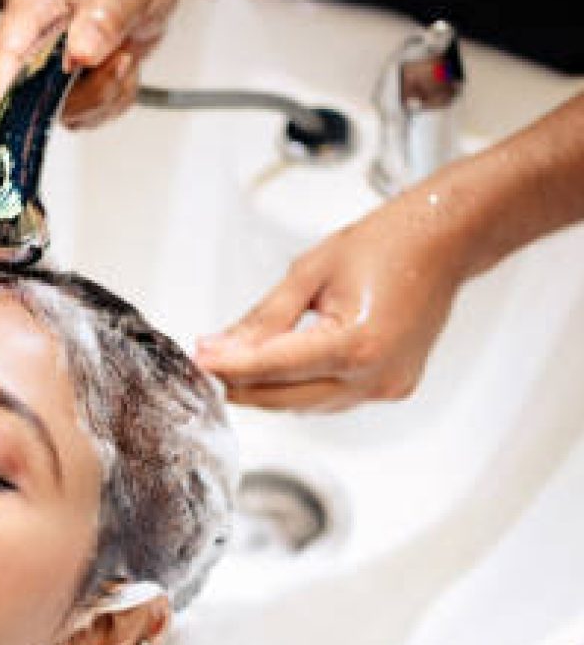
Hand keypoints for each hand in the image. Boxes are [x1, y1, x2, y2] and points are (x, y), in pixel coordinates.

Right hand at [0, 0, 180, 128]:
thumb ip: (106, 16)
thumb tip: (81, 53)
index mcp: (33, 2)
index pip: (5, 53)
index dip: (7, 91)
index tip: (24, 119)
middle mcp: (34, 38)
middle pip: (36, 94)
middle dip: (85, 93)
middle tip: (122, 60)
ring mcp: (49, 67)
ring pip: (66, 110)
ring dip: (105, 95)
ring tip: (126, 56)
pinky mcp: (67, 87)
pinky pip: (87, 114)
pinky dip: (114, 99)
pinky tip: (123, 68)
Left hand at [194, 191, 471, 411]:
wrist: (447, 240)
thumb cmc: (387, 243)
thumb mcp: (309, 272)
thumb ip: (261, 319)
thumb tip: (218, 347)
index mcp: (357, 345)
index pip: (274, 367)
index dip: (229, 366)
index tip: (198, 360)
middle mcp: (376, 377)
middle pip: (286, 398)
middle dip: (242, 384)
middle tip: (207, 364)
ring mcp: (387, 388)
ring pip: (306, 405)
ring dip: (268, 389)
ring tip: (235, 364)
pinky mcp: (391, 388)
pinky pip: (330, 399)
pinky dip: (300, 388)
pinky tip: (278, 370)